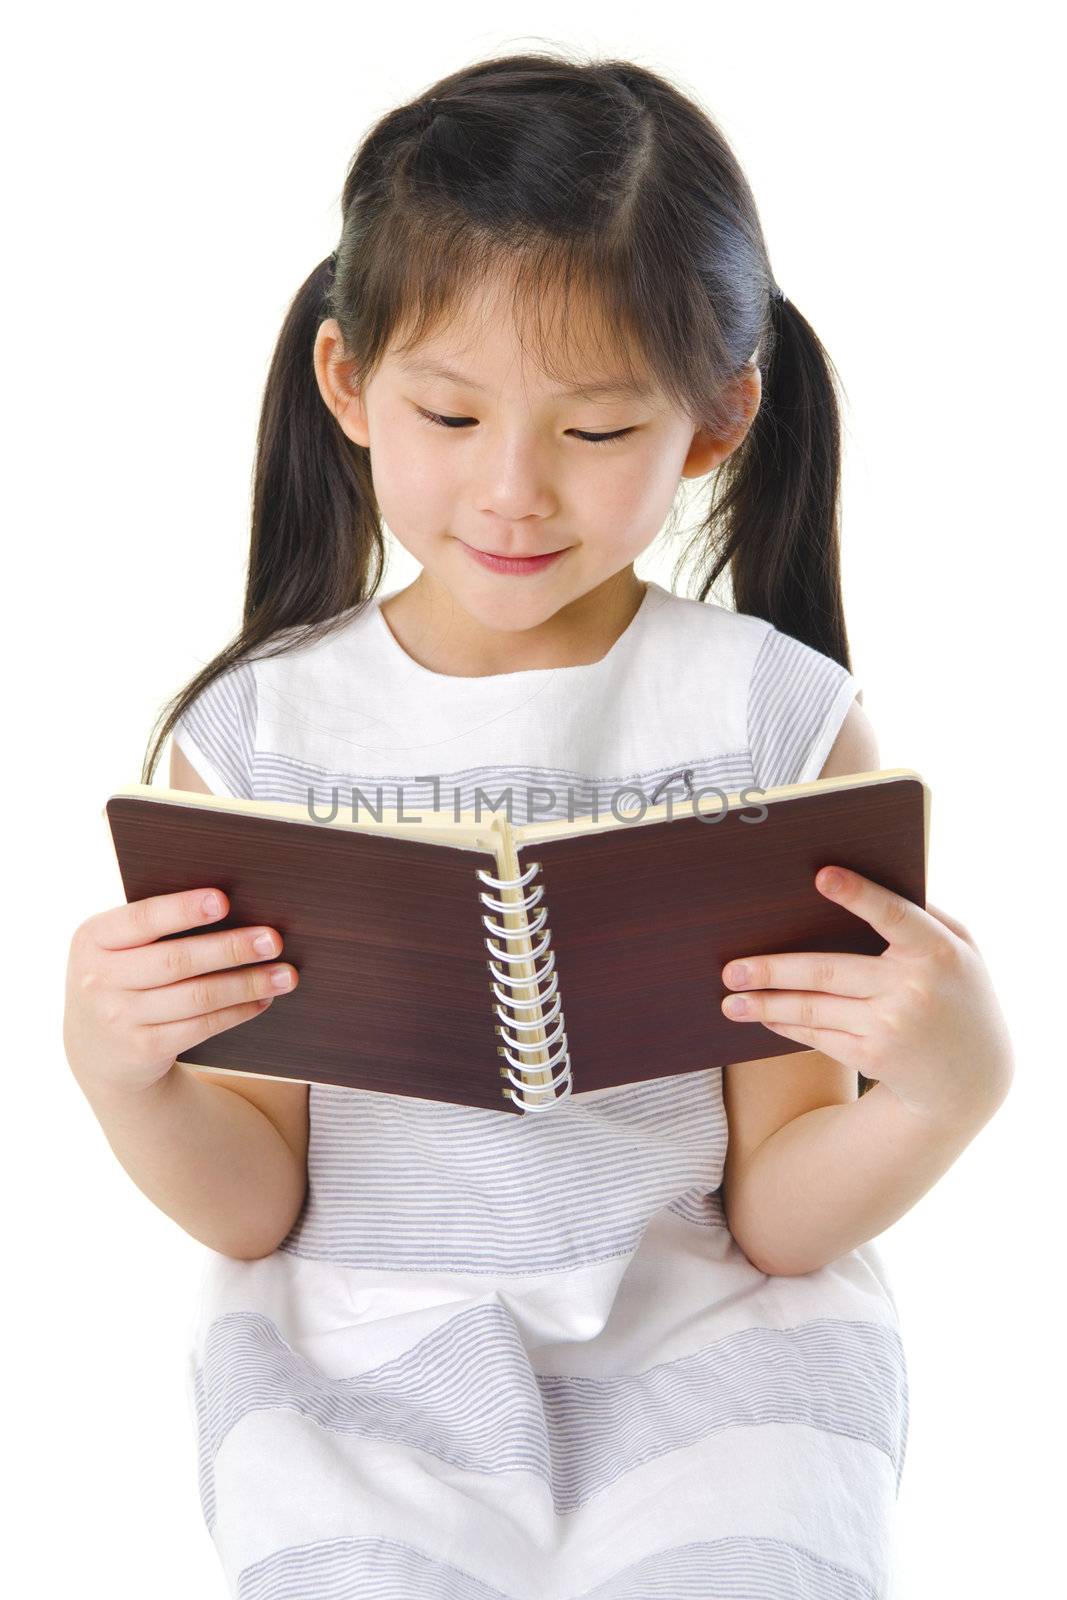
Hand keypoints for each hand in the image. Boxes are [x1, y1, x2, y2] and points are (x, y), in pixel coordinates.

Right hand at [63, 887, 298, 1098]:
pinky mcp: (144, 1049)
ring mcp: (119, 1019)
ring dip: (247, 984)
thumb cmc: (125, 975)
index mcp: (93, 939)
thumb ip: (154, 926)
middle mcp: (99, 979)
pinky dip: (238, 1011)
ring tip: (285, 974)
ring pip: (197, 997)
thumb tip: (233, 903)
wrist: (98, 1048)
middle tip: (273, 939)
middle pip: (177, 961)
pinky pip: (202, 1026)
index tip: (224, 900)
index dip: (183, 910)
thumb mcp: (119, 947)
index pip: (142, 919)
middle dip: (231, 948)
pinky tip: (263, 999)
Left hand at [719, 865, 1014, 1126]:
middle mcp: (914, 989)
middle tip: (731, 968)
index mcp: (938, 950)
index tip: (822, 876)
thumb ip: (921, 916)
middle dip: (775, 970)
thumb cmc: (957, 993)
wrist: (972, 1079)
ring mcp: (893, 1027)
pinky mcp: (874, 1057)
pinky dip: (787, 1024)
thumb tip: (862, 880)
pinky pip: (819, 1036)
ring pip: (815, 1009)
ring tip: (729, 999)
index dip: (860, 896)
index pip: (896, 916)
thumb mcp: (960, 950)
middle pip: (830, 971)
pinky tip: (760, 1015)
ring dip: (766, 1004)